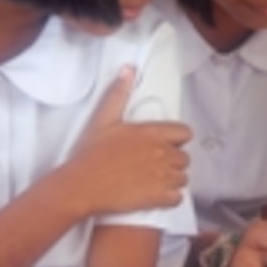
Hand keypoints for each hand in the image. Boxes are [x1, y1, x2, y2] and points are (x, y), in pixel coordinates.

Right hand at [63, 66, 191, 216]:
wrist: (81, 186)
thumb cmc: (90, 153)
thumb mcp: (103, 119)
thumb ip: (118, 94)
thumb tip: (128, 69)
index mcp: (152, 133)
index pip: (185, 133)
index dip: (176, 140)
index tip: (163, 145)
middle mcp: (163, 153)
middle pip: (185, 158)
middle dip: (173, 161)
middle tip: (155, 166)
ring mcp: (163, 176)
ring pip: (183, 178)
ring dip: (173, 179)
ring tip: (154, 181)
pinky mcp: (159, 198)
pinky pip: (178, 198)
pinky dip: (170, 198)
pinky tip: (155, 195)